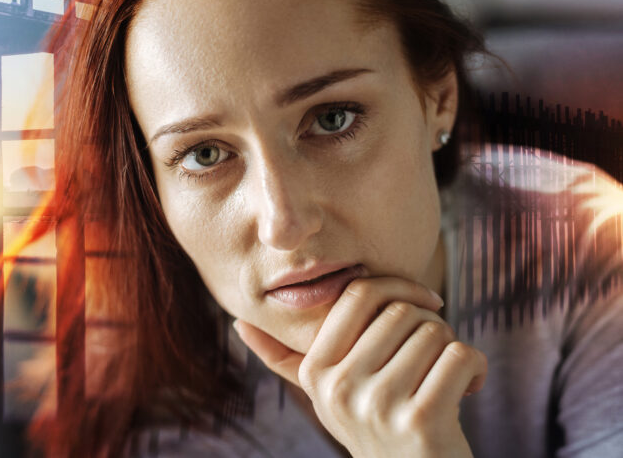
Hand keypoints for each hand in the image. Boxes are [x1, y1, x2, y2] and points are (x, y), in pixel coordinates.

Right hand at [233, 276, 486, 457]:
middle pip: (400, 311)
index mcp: (315, 371)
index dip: (397, 287)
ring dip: (453, 348)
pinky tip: (470, 388)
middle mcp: (338, 388)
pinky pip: (460, 357)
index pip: (357, 294)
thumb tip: (237, 323)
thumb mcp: (325, 395)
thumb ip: (283, 359)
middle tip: (435, 353)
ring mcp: (377, 406)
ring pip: (433, 333)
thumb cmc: (375, 428)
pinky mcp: (420, 422)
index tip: (424, 304)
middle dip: (432, 325)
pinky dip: (476, 368)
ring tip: (446, 377)